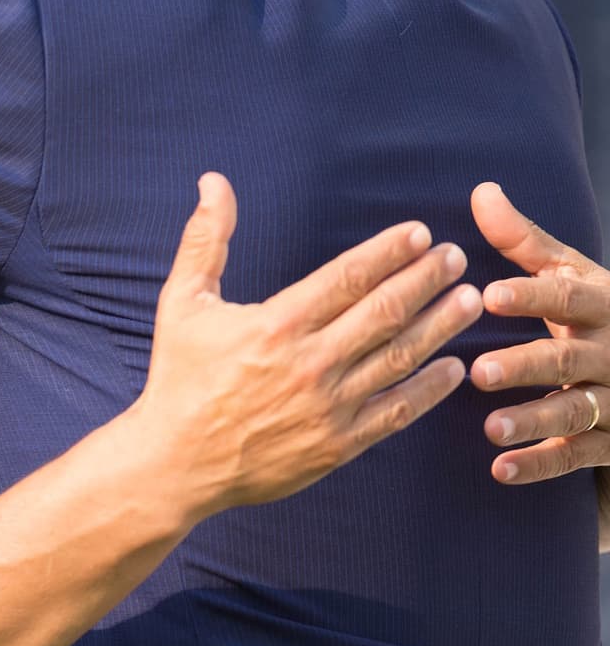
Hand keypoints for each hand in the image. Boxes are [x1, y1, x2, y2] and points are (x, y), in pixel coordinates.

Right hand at [136, 173, 479, 519]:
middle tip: (456, 257)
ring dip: (440, 325)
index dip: (389, 251)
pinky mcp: (338, 445)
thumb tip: (214, 181)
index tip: (419, 234)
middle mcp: (310, 363)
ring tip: (470, 298)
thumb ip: (205, 240)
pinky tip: (453, 367)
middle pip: (385, 311)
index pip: (348, 276)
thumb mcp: (182, 302)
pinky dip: (429, 388)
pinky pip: (396, 411)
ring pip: (400, 357)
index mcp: (277, 324)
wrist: (175, 464)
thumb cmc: (178, 378)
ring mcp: (328, 407)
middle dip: (427, 279)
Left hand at [469, 182, 609, 537]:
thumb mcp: (573, 273)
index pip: (567, 297)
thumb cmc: (597, 312)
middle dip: (525, 365)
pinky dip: (541, 465)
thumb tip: (481, 191)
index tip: (489, 296)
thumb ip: (526, 242)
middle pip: (568, 359)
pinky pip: (579, 457)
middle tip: (478, 372)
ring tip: (490, 428)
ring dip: (534, 421)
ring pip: (576, 412)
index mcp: (602, 305)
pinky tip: (501, 470)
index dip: (531, 296)